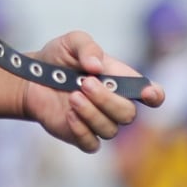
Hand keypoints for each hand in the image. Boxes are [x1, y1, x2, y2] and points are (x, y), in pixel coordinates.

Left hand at [21, 31, 164, 153]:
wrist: (31, 77)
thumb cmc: (58, 58)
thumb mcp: (71, 42)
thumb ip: (87, 47)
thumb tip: (96, 66)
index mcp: (121, 81)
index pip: (151, 94)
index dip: (154, 96)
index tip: (148, 94)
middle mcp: (114, 105)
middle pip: (128, 114)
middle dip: (107, 99)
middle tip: (84, 83)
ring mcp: (98, 122)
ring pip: (110, 129)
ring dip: (91, 113)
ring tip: (72, 95)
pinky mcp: (81, 136)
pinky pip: (91, 143)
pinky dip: (81, 130)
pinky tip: (68, 114)